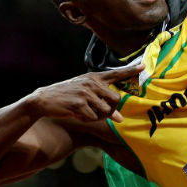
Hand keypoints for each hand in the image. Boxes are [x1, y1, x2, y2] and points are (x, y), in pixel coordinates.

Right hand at [24, 64, 143, 122]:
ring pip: (106, 111)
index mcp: (94, 77)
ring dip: (98, 117)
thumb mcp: (84, 93)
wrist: (43, 100)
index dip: (131, 71)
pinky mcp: (80, 103)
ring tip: (85, 113)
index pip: (116, 73)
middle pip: (116, 99)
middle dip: (111, 110)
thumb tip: (120, 119)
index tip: (144, 66)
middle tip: (99, 113)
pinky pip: (93, 118)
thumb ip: (103, 103)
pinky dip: (87, 120)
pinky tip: (77, 114)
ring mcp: (86, 92)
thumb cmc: (67, 97)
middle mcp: (92, 83)